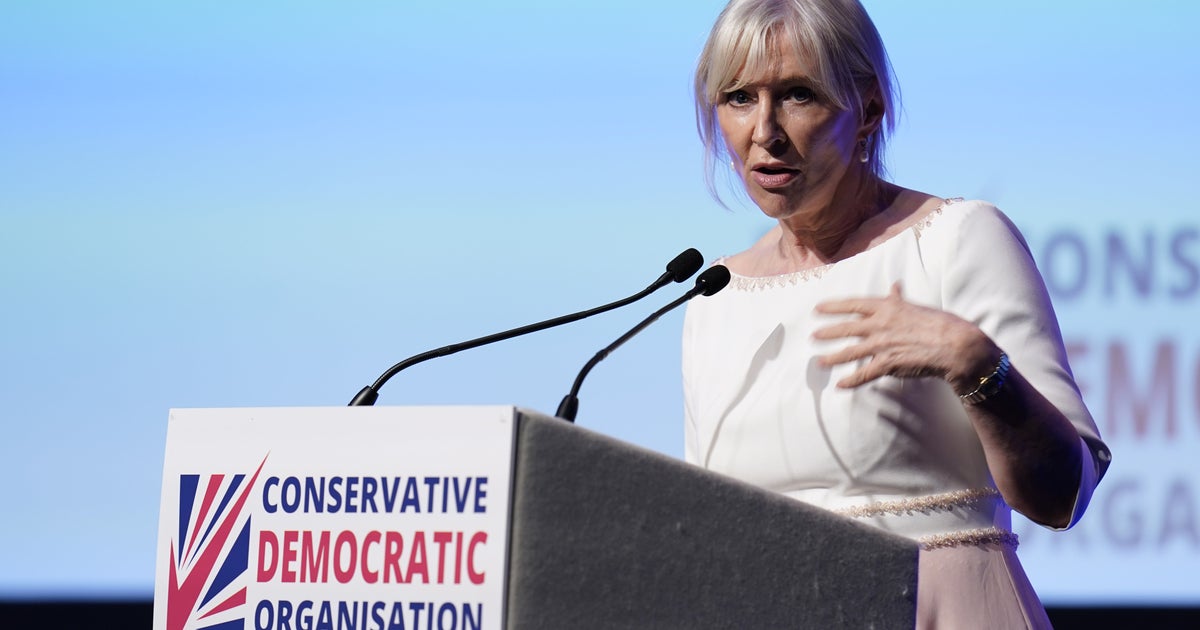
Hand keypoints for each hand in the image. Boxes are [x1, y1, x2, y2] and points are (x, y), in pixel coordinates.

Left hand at [812, 283, 997, 391]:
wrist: (954, 344)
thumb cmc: (938, 324)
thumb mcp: (915, 306)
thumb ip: (898, 299)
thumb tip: (894, 285)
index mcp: (887, 308)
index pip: (853, 304)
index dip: (833, 307)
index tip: (818, 308)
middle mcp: (880, 324)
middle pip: (846, 328)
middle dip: (827, 332)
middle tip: (813, 336)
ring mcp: (883, 345)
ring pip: (850, 352)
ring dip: (832, 358)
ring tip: (818, 361)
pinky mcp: (888, 364)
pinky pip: (864, 374)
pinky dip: (851, 381)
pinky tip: (840, 385)